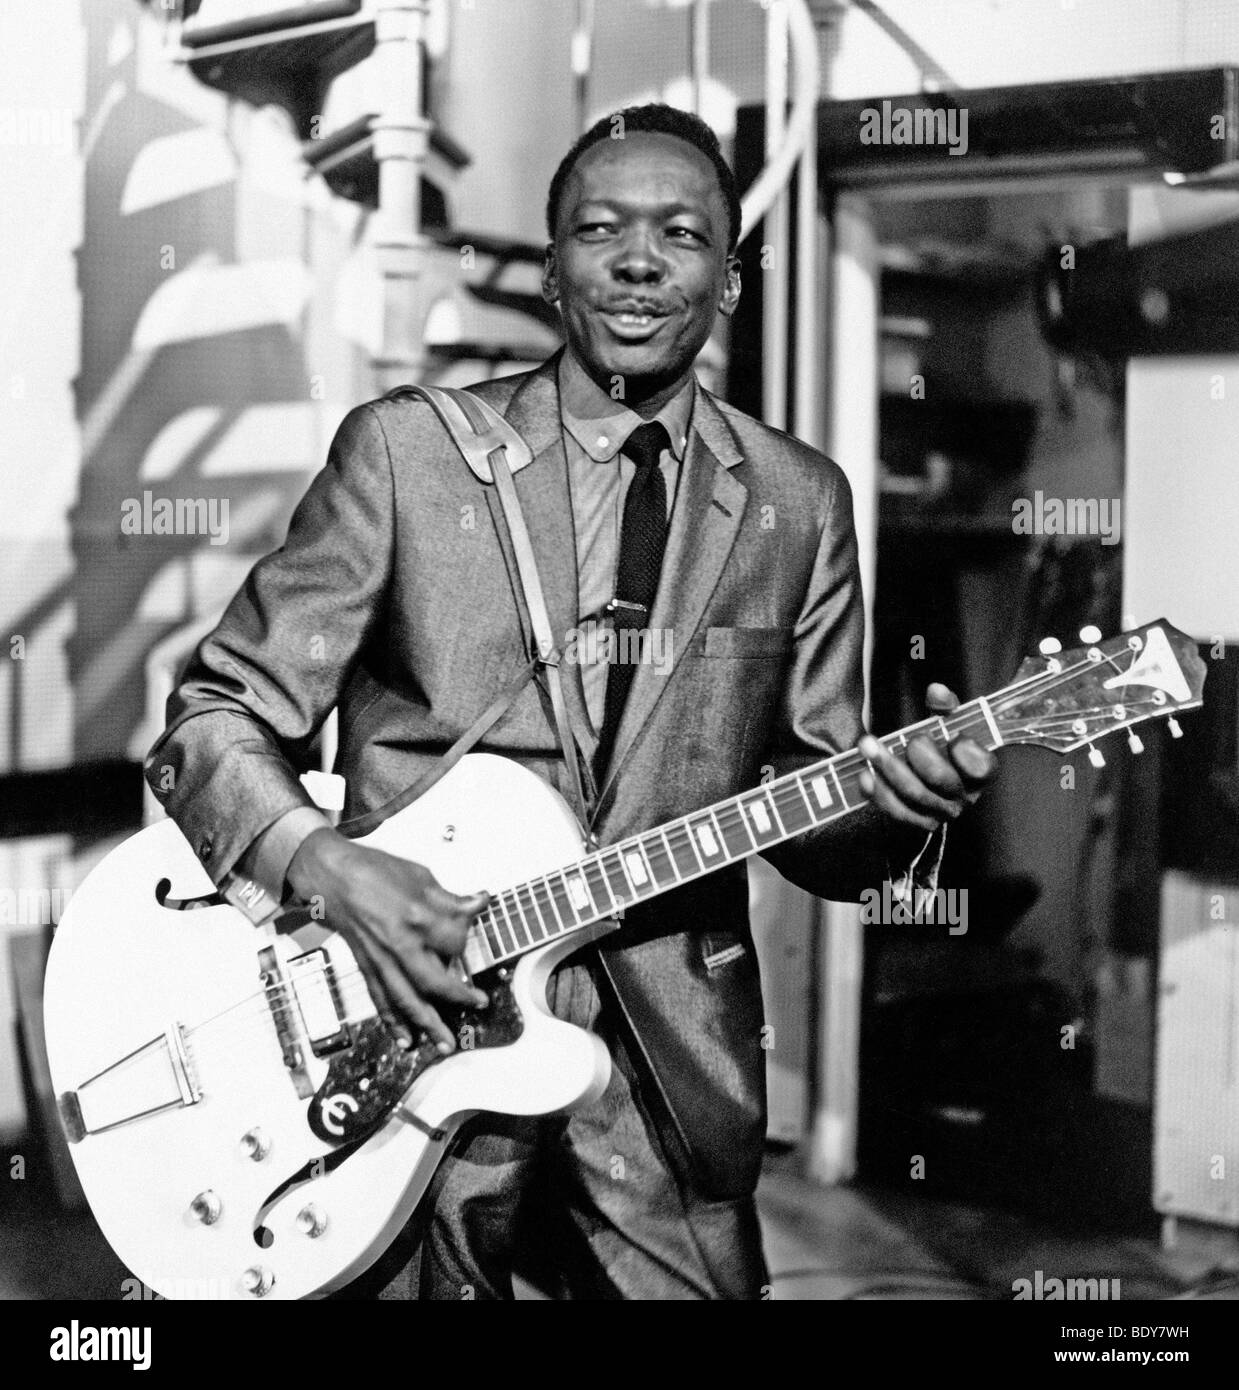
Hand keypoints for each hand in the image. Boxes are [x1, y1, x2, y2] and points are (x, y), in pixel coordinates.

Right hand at [287, 828, 489, 1052]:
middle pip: (433, 980)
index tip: (469, 934)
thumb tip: (480, 902)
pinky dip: (393, 1022)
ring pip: (406, 998)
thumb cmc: (375, 871)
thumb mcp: (420, 876)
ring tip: (444, 1043)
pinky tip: (405, 1040)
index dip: (465, 939)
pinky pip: (381, 998)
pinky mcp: (367, 966)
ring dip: (427, 1024)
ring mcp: (381, 958)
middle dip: (457, 997)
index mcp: (417, 915)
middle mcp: (399, 943)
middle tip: (477, 1005)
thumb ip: (450, 898)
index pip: (454, 940)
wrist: (332, 876)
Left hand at [857, 682, 995, 833]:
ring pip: (914, 794)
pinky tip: (865, 775)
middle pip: (940, 778)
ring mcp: (941, 812)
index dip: (966, 753)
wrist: (925, 772)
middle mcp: (964, 795)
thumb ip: (945, 705)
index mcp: (980, 771)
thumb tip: (936, 691)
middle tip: (908, 740)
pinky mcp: (919, 821)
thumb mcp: (948, 721)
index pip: (981, 766)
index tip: (953, 737)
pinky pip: (897, 811)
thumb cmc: (941, 744)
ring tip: (868, 745)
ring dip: (888, 768)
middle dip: (918, 754)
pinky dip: (879, 793)